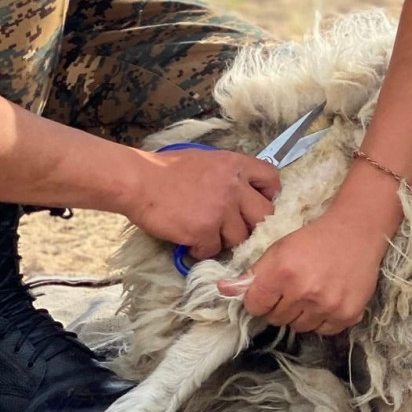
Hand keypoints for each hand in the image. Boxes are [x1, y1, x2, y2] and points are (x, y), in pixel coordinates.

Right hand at [121, 148, 278, 260]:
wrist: (138, 181)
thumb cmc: (166, 169)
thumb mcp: (206, 160)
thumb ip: (228, 174)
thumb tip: (242, 191)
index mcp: (235, 165)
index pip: (272, 179)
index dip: (269, 195)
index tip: (259, 205)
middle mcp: (234, 186)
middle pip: (264, 215)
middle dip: (252, 226)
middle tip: (235, 229)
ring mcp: (220, 210)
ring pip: (240, 237)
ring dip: (225, 240)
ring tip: (207, 235)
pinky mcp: (204, 230)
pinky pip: (213, 250)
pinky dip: (202, 250)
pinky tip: (190, 243)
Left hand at [215, 208, 387, 334]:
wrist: (357, 232)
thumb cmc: (314, 239)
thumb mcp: (278, 249)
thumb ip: (252, 273)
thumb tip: (223, 290)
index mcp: (281, 272)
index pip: (255, 306)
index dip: (261, 297)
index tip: (273, 288)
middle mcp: (303, 292)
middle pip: (276, 319)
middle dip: (281, 305)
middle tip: (296, 286)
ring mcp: (327, 305)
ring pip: (299, 327)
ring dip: (302, 314)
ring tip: (313, 292)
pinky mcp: (346, 314)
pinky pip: (323, 330)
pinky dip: (323, 319)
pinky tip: (328, 299)